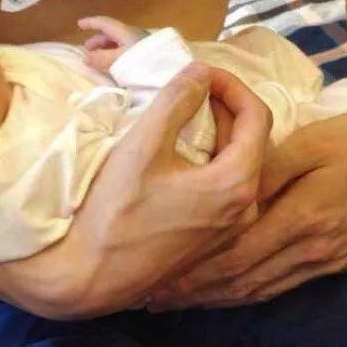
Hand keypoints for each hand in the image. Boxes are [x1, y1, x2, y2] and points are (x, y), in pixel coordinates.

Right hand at [0, 66, 270, 318]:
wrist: (88, 276)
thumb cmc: (114, 211)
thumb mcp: (144, 145)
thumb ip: (176, 100)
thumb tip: (199, 71)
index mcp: (237, 184)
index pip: (257, 115)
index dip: (231, 84)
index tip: (200, 71)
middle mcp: (246, 209)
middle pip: (251, 139)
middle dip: (224, 105)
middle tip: (190, 86)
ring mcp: (230, 229)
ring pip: (237, 162)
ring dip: (216, 131)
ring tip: (183, 112)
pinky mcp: (211, 240)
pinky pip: (224, 186)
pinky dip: (209, 158)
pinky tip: (178, 150)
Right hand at [79, 15, 148, 73]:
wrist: (170, 74)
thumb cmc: (141, 64)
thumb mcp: (117, 61)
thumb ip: (100, 59)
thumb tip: (85, 58)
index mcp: (126, 32)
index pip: (106, 23)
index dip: (92, 23)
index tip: (79, 25)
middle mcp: (135, 36)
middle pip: (113, 34)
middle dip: (99, 40)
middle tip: (88, 50)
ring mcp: (143, 46)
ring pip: (120, 44)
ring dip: (107, 49)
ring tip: (99, 60)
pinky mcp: (148, 57)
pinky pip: (127, 53)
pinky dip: (116, 56)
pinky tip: (115, 67)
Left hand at [150, 105, 346, 311]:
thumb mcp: (313, 142)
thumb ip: (268, 167)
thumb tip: (226, 188)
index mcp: (301, 219)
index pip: (234, 255)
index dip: (192, 272)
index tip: (157, 278)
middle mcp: (309, 251)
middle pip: (240, 281)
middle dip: (194, 293)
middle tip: (153, 300)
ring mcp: (324, 261)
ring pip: (259, 289)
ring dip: (217, 299)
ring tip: (180, 303)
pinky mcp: (335, 262)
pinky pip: (281, 286)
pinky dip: (248, 293)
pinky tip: (229, 294)